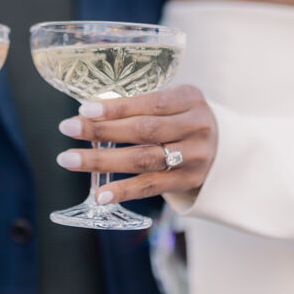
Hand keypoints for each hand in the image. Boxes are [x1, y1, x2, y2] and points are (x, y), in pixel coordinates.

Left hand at [56, 85, 217, 203]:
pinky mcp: (188, 182)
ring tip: (70, 159)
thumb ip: (140, 105)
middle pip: (144, 131)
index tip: (85, 109)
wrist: (225, 147)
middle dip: (101, 130)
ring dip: (102, 161)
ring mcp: (194, 157)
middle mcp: (196, 127)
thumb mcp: (173, 101)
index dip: (116, 108)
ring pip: (144, 160)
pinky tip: (100, 194)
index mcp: (190, 99)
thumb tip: (89, 113)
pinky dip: (124, 191)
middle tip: (68, 128)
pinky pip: (151, 187)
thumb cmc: (183, 118)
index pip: (150, 103)